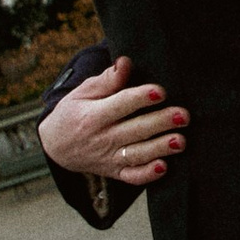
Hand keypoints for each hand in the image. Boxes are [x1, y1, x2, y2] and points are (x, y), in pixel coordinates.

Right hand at [38, 57, 188, 187]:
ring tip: (180, 141)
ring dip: (160, 148)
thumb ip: (106, 80)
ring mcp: (109, 157)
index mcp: (93, 115)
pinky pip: (132, 177)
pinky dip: (147, 175)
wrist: (56, 146)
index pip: (121, 105)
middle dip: (160, 123)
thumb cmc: (73, 113)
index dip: (141, 98)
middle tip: (183, 115)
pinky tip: (164, 167)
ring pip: (137, 154)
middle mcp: (102, 138)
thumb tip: (125, 62)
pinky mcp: (114, 172)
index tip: (160, 91)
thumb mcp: (82, 92)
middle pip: (135, 130)